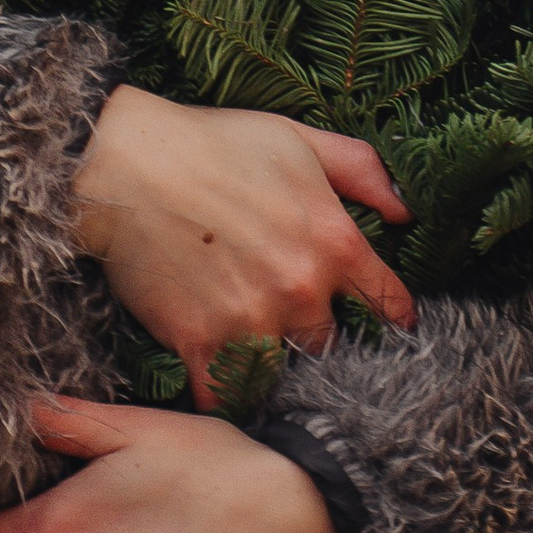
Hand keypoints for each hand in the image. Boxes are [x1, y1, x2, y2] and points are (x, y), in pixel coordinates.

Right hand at [70, 83, 412, 404]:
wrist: (125, 164)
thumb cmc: (212, 144)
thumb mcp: (299, 139)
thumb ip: (362, 172)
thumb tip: (407, 213)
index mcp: (333, 240)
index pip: (387, 301)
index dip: (389, 315)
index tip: (385, 328)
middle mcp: (301, 288)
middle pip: (331, 344)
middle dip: (318, 340)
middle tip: (298, 336)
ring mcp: (251, 320)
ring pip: (282, 372)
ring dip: (271, 369)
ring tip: (257, 360)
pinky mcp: (200, 342)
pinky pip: (225, 393)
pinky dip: (223, 392)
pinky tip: (217, 381)